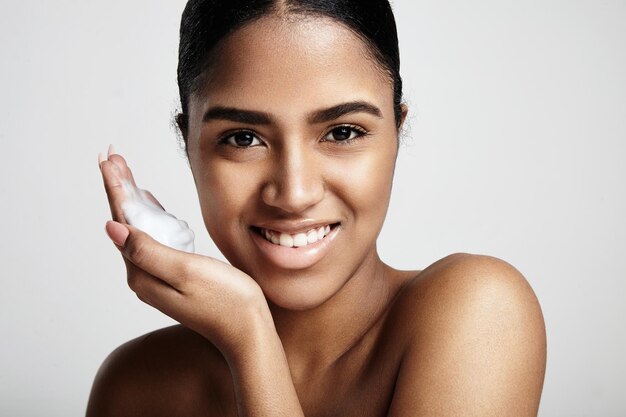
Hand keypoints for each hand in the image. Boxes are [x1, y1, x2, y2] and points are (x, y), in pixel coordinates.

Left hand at [98, 147, 269, 354]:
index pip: (123, 221)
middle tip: (113, 158)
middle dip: (121, 189)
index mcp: (143, 272)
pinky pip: (155, 240)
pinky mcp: (175, 276)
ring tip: (128, 174)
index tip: (107, 160)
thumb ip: (148, 250)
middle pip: (127, 223)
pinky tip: (152, 208)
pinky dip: (152, 218)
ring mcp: (159, 277)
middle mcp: (145, 275)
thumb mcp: (185, 271)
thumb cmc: (225, 301)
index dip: (116, 188)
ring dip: (134, 201)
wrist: (248, 331)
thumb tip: (111, 228)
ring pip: (140, 230)